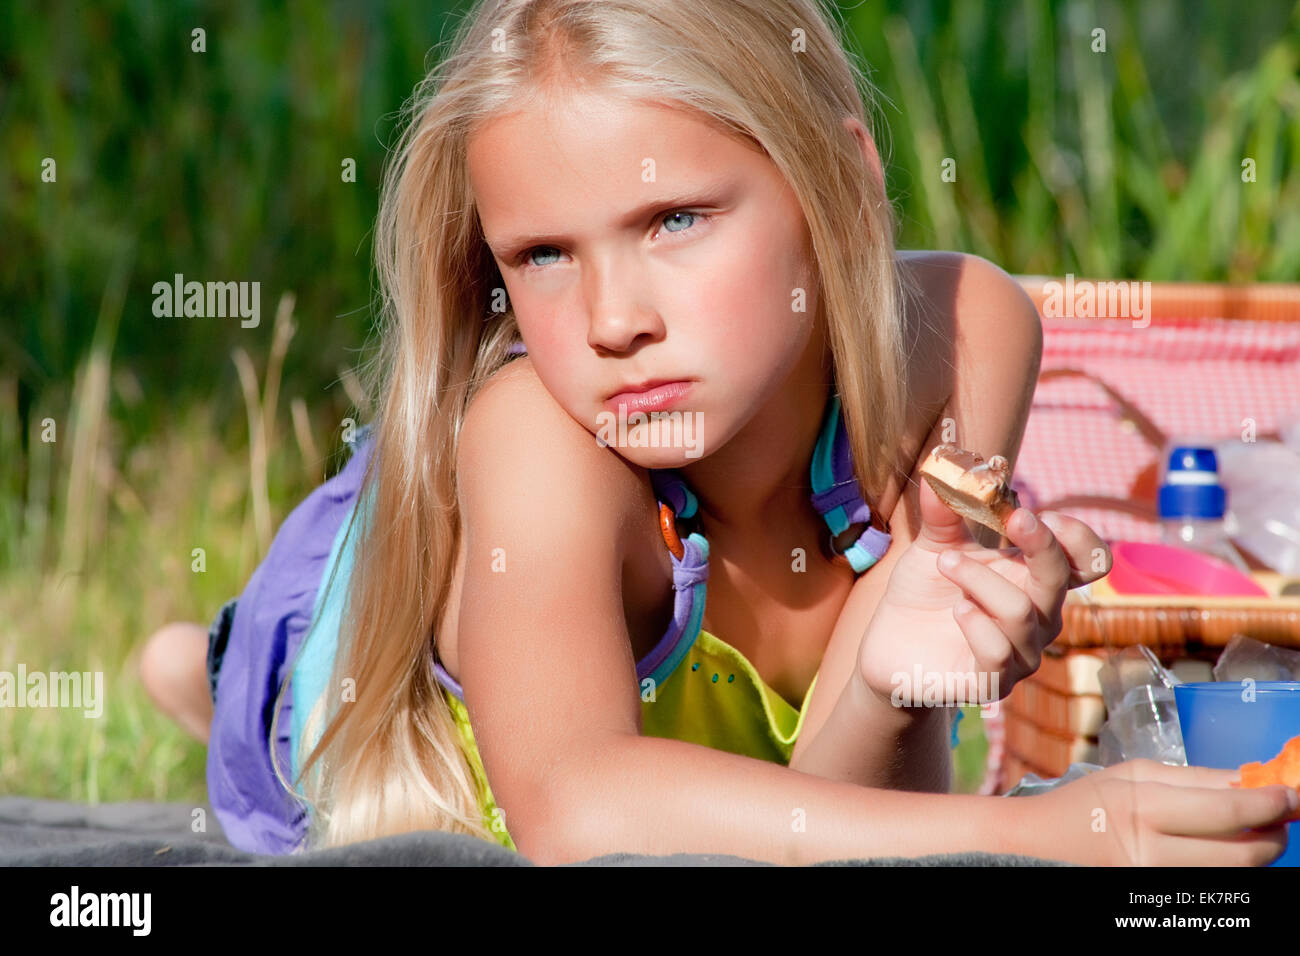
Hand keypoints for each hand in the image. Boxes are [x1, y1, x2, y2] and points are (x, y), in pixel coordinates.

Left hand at [857, 475, 1110, 707]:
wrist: (891, 648)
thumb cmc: (925, 593)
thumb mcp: (933, 546)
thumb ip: (943, 512)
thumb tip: (940, 468)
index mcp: (1033, 577)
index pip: (1085, 560)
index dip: (1076, 536)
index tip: (1040, 512)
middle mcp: (1038, 615)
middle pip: (1061, 579)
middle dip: (1042, 545)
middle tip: (1015, 518)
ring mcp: (1020, 652)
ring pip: (1020, 611)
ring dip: (979, 580)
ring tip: (945, 565)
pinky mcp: (993, 682)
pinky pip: (998, 652)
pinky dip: (975, 623)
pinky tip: (955, 610)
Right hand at [1030, 759, 1298, 864]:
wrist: (1036, 847)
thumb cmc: (1083, 804)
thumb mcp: (1131, 775)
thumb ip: (1191, 778)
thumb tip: (1250, 779)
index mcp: (1144, 808)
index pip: (1228, 810)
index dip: (1271, 803)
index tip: (1291, 794)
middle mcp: (1153, 852)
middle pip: (1242, 853)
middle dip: (1274, 835)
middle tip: (1281, 817)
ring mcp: (1156, 883)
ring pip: (1233, 876)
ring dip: (1256, 854)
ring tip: (1255, 834)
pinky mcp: (1158, 901)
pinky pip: (1211, 888)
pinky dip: (1228, 869)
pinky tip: (1224, 851)